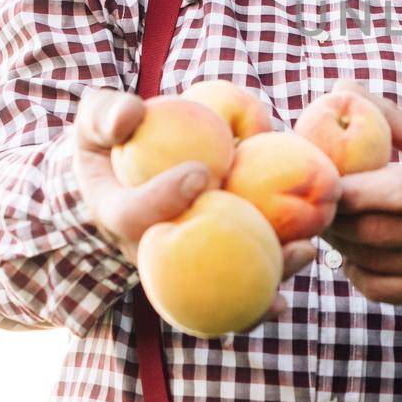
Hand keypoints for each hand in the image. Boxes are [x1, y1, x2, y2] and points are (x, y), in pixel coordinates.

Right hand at [72, 87, 316, 320]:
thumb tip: (129, 115)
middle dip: (224, 252)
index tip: (200, 172)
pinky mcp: (205, 263)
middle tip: (259, 225)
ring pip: (219, 279)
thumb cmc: (111, 143)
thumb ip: (106, 114)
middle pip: (185, 261)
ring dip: (264, 275)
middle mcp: (147, 248)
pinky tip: (305, 264)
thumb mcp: (96, 121)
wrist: (117, 178)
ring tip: (306, 252)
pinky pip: (237, 281)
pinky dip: (266, 287)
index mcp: (116, 214)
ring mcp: (178, 261)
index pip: (134, 214)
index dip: (164, 198)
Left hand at [322, 79, 401, 303]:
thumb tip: (340, 90)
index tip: (321, 181)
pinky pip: (382, 289)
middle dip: (335, 218)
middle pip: (376, 230)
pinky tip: (353, 252)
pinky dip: (356, 272)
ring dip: (340, 243)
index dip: (352, 191)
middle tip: (316, 202)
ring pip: (373, 260)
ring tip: (330, 221)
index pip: (398, 192)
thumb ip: (390, 118)